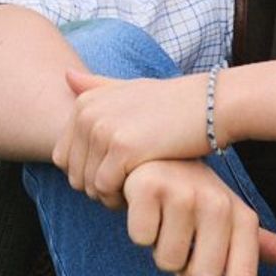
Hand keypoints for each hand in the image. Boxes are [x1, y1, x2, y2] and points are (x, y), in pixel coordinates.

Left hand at [54, 69, 210, 205]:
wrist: (212, 104)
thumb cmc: (173, 102)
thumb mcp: (131, 88)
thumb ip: (98, 86)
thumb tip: (66, 76)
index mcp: (85, 103)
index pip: (62, 157)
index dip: (87, 175)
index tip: (116, 177)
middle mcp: (88, 113)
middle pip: (73, 174)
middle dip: (96, 189)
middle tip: (127, 188)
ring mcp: (103, 129)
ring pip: (87, 185)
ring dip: (108, 197)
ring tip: (134, 190)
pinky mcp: (122, 148)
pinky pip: (105, 188)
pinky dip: (119, 199)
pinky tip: (140, 193)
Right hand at [122, 160, 275, 275]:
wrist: (156, 152)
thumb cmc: (197, 195)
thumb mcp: (234, 218)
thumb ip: (270, 245)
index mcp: (242, 216)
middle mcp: (218, 203)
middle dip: (183, 270)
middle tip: (180, 242)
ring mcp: (183, 193)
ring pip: (166, 261)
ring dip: (158, 248)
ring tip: (163, 221)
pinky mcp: (149, 187)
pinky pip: (140, 238)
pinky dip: (137, 229)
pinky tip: (143, 208)